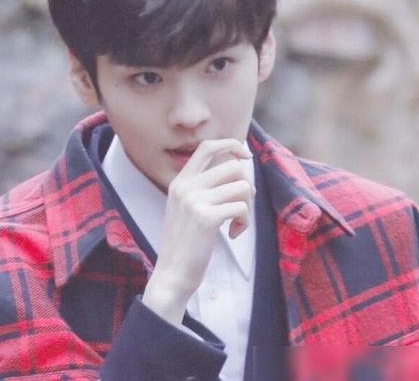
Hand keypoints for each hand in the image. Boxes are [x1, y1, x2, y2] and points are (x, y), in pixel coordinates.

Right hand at [142, 139, 254, 325]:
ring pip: (242, 187)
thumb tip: (237, 166)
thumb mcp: (185, 206)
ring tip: (235, 222)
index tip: (245, 156)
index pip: (207, 147)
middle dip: (246, 185)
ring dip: (246, 207)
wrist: (172, 273)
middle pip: (233, 166)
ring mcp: (194, 201)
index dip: (230, 144)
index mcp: (180, 181)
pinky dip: (244, 221)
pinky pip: (241, 207)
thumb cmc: (185, 241)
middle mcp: (185, 186)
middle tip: (241, 204)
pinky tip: (233, 234)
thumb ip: (202, 186)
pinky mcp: (206, 218)